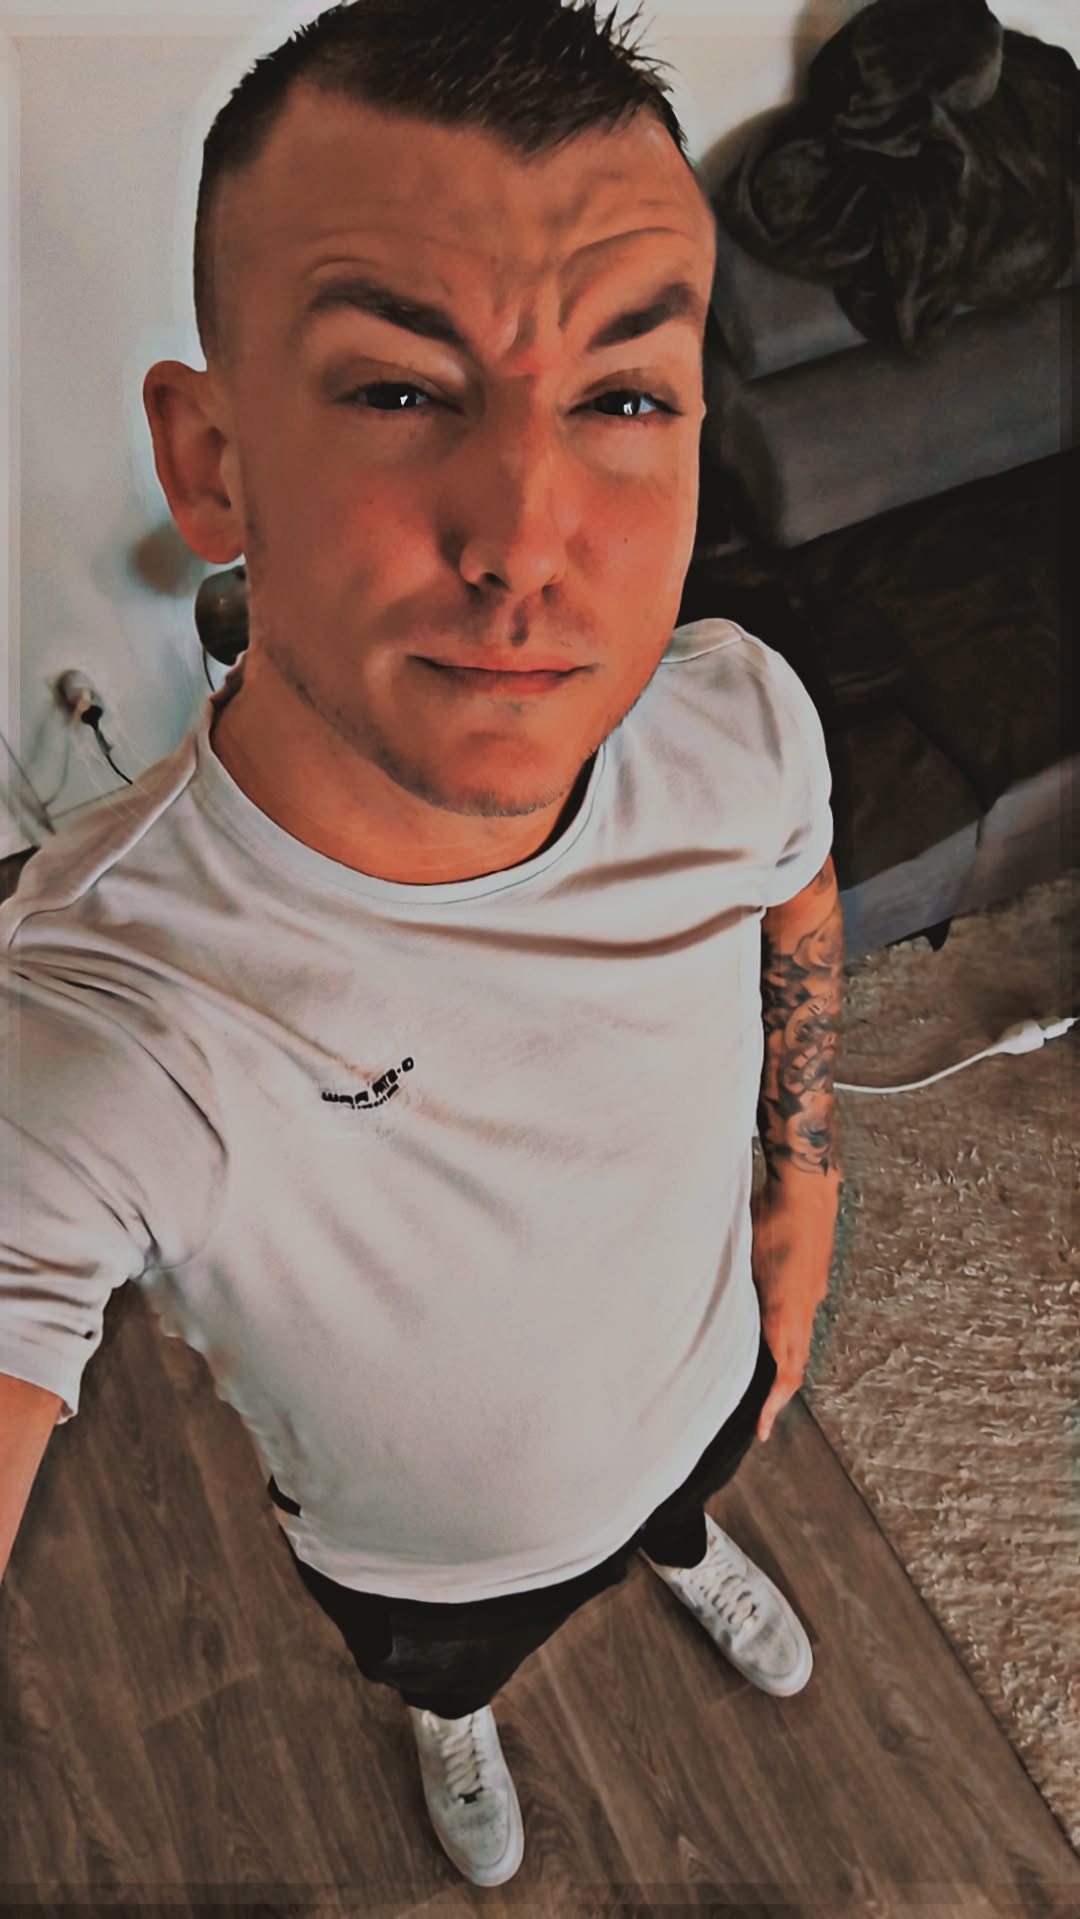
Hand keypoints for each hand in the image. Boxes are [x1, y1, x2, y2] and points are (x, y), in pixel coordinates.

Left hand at [750, 1172, 837, 1441]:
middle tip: (758, 1415)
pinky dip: (782, 1335)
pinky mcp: (811, 1280)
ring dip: (780, 1363)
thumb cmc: (770, 1217)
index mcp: (787, 1310)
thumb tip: (708, 1310)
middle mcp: (805, 1308)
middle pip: (796, 1363)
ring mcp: (812, 1293)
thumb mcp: (741, 1257)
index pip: (787, 1371)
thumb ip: (730, 1289)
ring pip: (799, 1341)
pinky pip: (799, 1319)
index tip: (762, 1430)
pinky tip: (762, 1330)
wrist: (807, 1189)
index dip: (774, 1404)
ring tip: (757, 1380)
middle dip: (778, 1394)